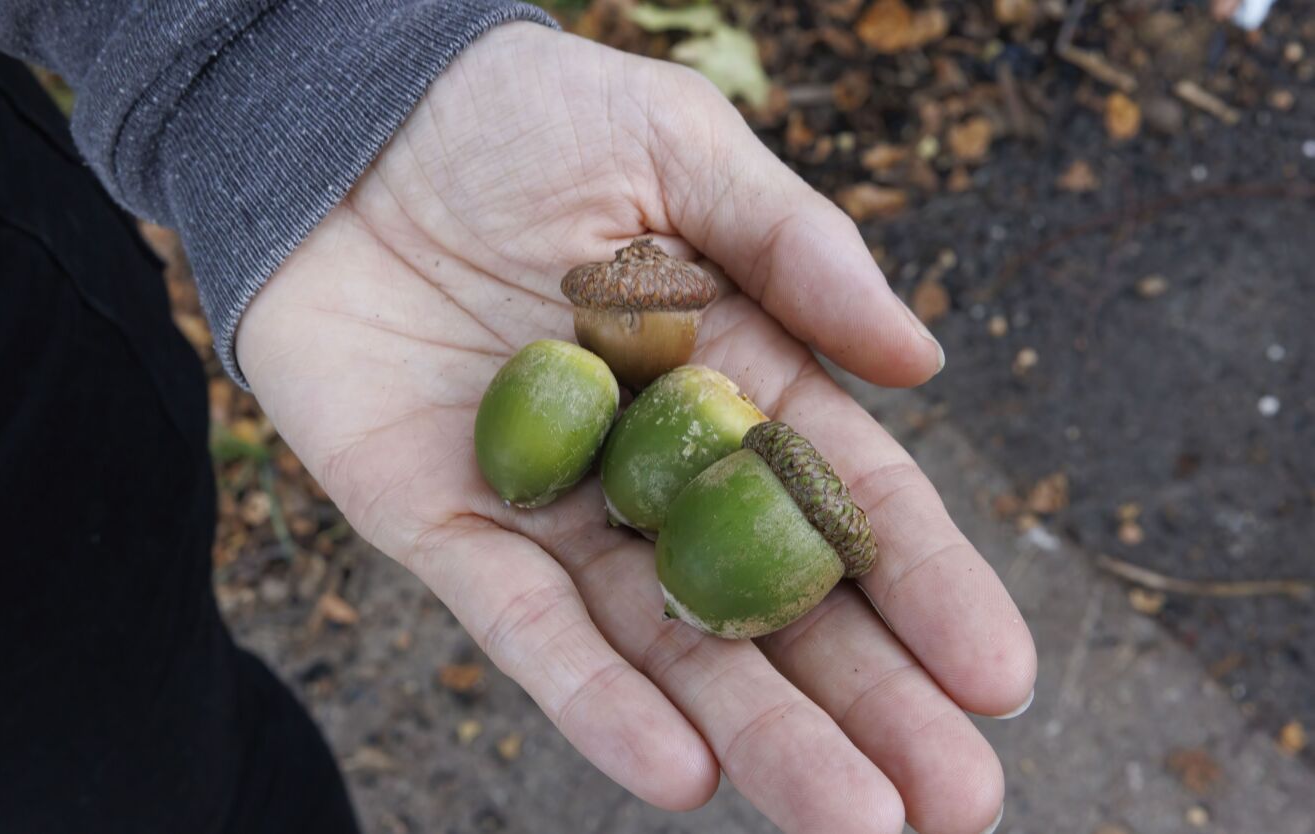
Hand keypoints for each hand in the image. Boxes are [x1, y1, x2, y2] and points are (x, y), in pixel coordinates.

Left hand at [237, 23, 1034, 833]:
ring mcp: (554, 507)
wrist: (343, 121)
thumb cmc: (521, 113)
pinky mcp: (443, 525)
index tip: (1000, 676)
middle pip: (773, 602)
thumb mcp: (678, 147)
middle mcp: (653, 465)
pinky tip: (677, 773)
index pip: (845, 499)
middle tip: (955, 804)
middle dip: (866, 702)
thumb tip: (922, 365)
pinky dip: (593, 699)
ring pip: (664, 644)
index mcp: (731, 377)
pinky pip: (523, 627)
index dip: (925, 586)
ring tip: (856, 822)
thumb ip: (797, 250)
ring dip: (756, 736)